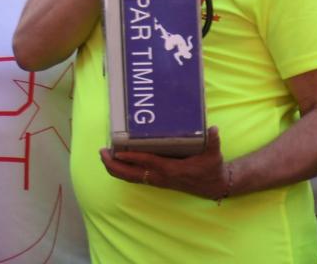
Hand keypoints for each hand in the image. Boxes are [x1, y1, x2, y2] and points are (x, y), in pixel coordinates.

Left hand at [100, 127, 230, 199]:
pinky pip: (134, 178)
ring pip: (130, 178)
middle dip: (114, 165)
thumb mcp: (214, 155)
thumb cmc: (211, 169)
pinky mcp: (156, 181)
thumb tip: (213, 129)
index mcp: (171, 170)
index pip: (148, 163)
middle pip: (131, 174)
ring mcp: (157, 181)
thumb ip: (212, 142)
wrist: (213, 186)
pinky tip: (116, 161)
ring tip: (104, 155)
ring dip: (115, 168)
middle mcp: (160, 177)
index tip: (117, 152)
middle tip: (102, 152)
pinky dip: (122, 171)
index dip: (132, 158)